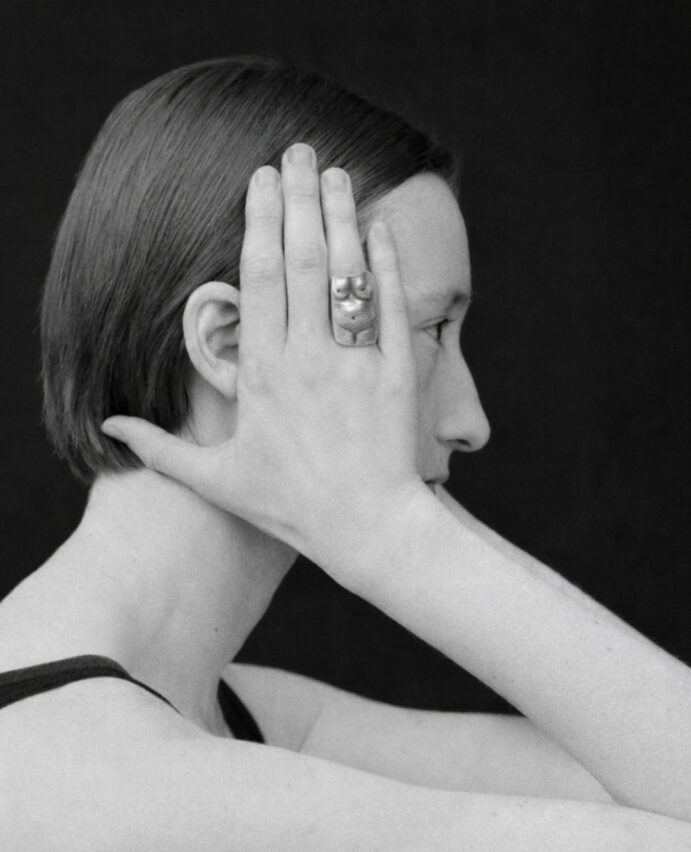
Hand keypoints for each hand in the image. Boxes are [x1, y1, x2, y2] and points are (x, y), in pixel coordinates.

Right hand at [102, 144, 427, 579]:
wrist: (367, 529)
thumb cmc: (291, 506)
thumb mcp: (217, 480)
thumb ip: (161, 449)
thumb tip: (111, 428)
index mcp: (262, 373)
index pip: (258, 279)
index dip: (260, 222)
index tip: (261, 180)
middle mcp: (307, 358)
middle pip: (302, 260)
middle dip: (299, 198)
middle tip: (298, 151)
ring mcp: (354, 362)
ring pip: (346, 274)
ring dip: (341, 217)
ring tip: (337, 172)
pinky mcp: (395, 373)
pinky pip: (390, 307)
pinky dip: (387, 265)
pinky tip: (380, 228)